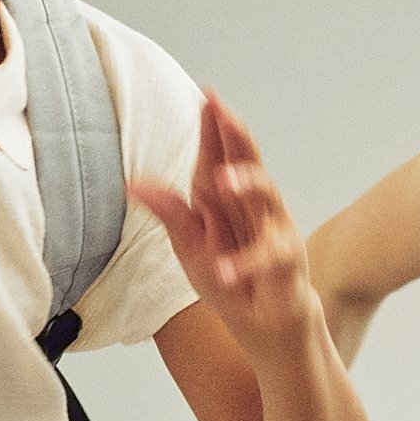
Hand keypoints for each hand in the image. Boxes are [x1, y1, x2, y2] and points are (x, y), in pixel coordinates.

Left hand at [132, 95, 314, 336]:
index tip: (208, 96)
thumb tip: (133, 183)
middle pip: (249, 163)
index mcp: (227, 200)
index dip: (214, 127)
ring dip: (248, 186)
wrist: (267, 325)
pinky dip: (246, 263)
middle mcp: (255, 207)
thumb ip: (170, 212)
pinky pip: (269, 258)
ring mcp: (274, 231)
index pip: (219, 157)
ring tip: (224, 180)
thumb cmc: (231, 279)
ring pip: (267, 199)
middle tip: (224, 112)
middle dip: (237, 137)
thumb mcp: (190, 246)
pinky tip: (226, 268)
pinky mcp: (285, 264)